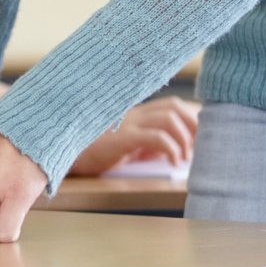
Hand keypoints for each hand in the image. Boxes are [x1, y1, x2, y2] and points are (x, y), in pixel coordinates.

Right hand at [68, 98, 199, 176]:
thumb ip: (147, 143)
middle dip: (195, 126)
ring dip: (185, 138)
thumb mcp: (125, 147)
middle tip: (201, 148)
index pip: (172, 104)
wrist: (60, 154)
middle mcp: (132, 113)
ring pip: (168, 117)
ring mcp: (126, 123)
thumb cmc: (92, 152)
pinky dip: (171, 147)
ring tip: (184, 158)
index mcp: (134, 113)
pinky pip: (154, 136)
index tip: (205, 136)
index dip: (193, 118)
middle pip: (175, 106)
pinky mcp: (120, 138)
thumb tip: (178, 153)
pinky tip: (174, 162)